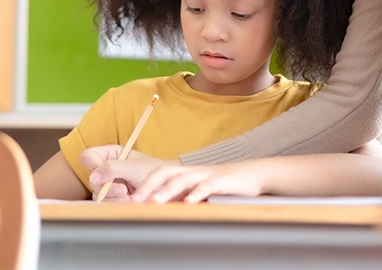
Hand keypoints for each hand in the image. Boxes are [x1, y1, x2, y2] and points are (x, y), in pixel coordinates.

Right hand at [80, 146, 171, 201]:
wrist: (165, 188)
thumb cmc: (153, 171)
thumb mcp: (134, 166)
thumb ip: (113, 168)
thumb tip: (94, 176)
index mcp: (111, 154)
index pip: (88, 157)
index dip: (93, 164)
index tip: (103, 172)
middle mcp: (107, 169)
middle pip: (92, 179)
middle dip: (107, 186)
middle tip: (123, 189)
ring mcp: (109, 185)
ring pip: (97, 194)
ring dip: (113, 197)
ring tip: (129, 196)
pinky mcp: (113, 198)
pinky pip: (106, 203)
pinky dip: (117, 204)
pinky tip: (128, 201)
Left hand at [131, 162, 264, 202]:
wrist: (251, 175)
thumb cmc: (222, 185)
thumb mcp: (198, 191)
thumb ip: (181, 197)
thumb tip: (158, 210)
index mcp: (184, 173)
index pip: (158, 174)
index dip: (143, 185)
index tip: (129, 200)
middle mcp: (192, 171)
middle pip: (165, 172)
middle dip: (149, 186)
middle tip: (135, 201)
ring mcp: (206, 175)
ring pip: (183, 179)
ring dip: (167, 190)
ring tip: (155, 202)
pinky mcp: (221, 181)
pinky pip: (207, 186)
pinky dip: (197, 193)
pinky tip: (189, 202)